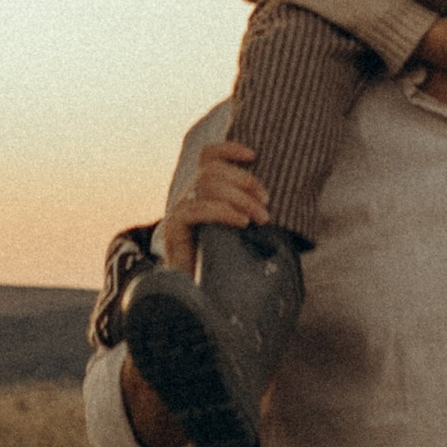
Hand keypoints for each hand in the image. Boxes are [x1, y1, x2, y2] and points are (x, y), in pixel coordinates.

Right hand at [162, 138, 268, 277]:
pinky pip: (197, 208)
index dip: (228, 149)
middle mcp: (187, 197)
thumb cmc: (224, 263)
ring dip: (240, 198)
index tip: (253, 155)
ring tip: (261, 218)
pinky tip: (242, 223)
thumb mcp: (240, 231)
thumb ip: (248, 211)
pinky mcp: (174, 229)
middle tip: (267, 203)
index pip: (208, 156)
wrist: (200, 297)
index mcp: (202, 193)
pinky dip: (223, 211)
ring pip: (207, 185)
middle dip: (244, 181)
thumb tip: (272, 199)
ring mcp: (179, 212)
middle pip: (212, 170)